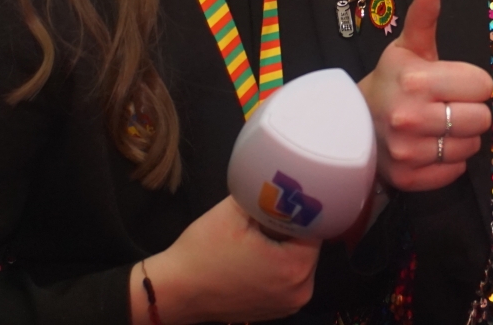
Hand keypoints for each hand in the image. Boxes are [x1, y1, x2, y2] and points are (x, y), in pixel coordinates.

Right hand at [134, 197, 317, 324]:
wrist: (176, 291)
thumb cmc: (203, 252)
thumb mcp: (234, 210)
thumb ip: (265, 193)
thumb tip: (282, 181)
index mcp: (296, 267)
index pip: (316, 226)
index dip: (301, 208)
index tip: (287, 196)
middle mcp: (301, 291)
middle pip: (309, 245)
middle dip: (291, 228)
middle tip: (266, 213)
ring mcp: (289, 305)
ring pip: (298, 261)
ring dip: (284, 245)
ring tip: (257, 234)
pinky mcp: (277, 311)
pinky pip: (287, 278)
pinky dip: (276, 264)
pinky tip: (254, 254)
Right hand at [359, 0, 492, 191]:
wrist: (354, 121)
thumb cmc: (391, 80)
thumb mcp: (407, 47)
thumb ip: (424, 18)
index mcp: (416, 80)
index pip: (482, 85)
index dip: (473, 83)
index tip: (454, 82)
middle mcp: (410, 117)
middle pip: (481, 118)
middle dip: (471, 110)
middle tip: (449, 105)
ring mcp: (408, 151)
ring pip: (471, 146)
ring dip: (462, 136)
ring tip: (441, 126)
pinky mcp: (408, 178)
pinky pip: (455, 171)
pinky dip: (450, 161)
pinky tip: (432, 146)